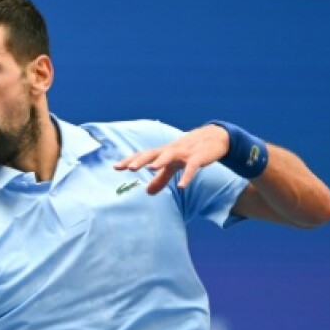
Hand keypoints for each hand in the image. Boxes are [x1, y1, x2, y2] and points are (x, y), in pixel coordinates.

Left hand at [113, 124, 229, 194]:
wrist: (214, 137)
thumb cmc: (189, 151)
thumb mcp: (174, 166)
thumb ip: (161, 178)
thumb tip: (147, 192)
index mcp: (163, 152)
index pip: (143, 155)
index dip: (130, 160)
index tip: (115, 167)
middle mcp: (170, 150)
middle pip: (152, 153)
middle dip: (140, 160)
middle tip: (129, 168)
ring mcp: (184, 153)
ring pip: (170, 155)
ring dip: (160, 161)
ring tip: (150, 169)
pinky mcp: (198, 157)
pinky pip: (192, 167)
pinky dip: (187, 176)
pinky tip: (181, 186)